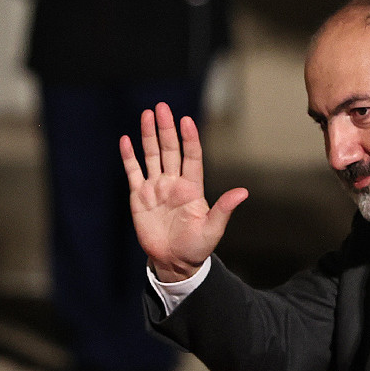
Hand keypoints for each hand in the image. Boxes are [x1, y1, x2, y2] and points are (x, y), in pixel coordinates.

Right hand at [120, 102, 247, 283]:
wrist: (174, 263)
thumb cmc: (197, 247)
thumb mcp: (213, 229)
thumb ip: (224, 209)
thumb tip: (243, 192)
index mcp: (192, 188)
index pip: (191, 157)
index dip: (189, 138)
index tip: (186, 121)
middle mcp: (174, 183)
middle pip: (169, 150)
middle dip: (166, 129)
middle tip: (162, 107)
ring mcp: (156, 188)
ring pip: (151, 155)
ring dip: (149, 136)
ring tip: (147, 114)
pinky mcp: (140, 197)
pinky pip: (134, 172)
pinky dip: (129, 156)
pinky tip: (126, 140)